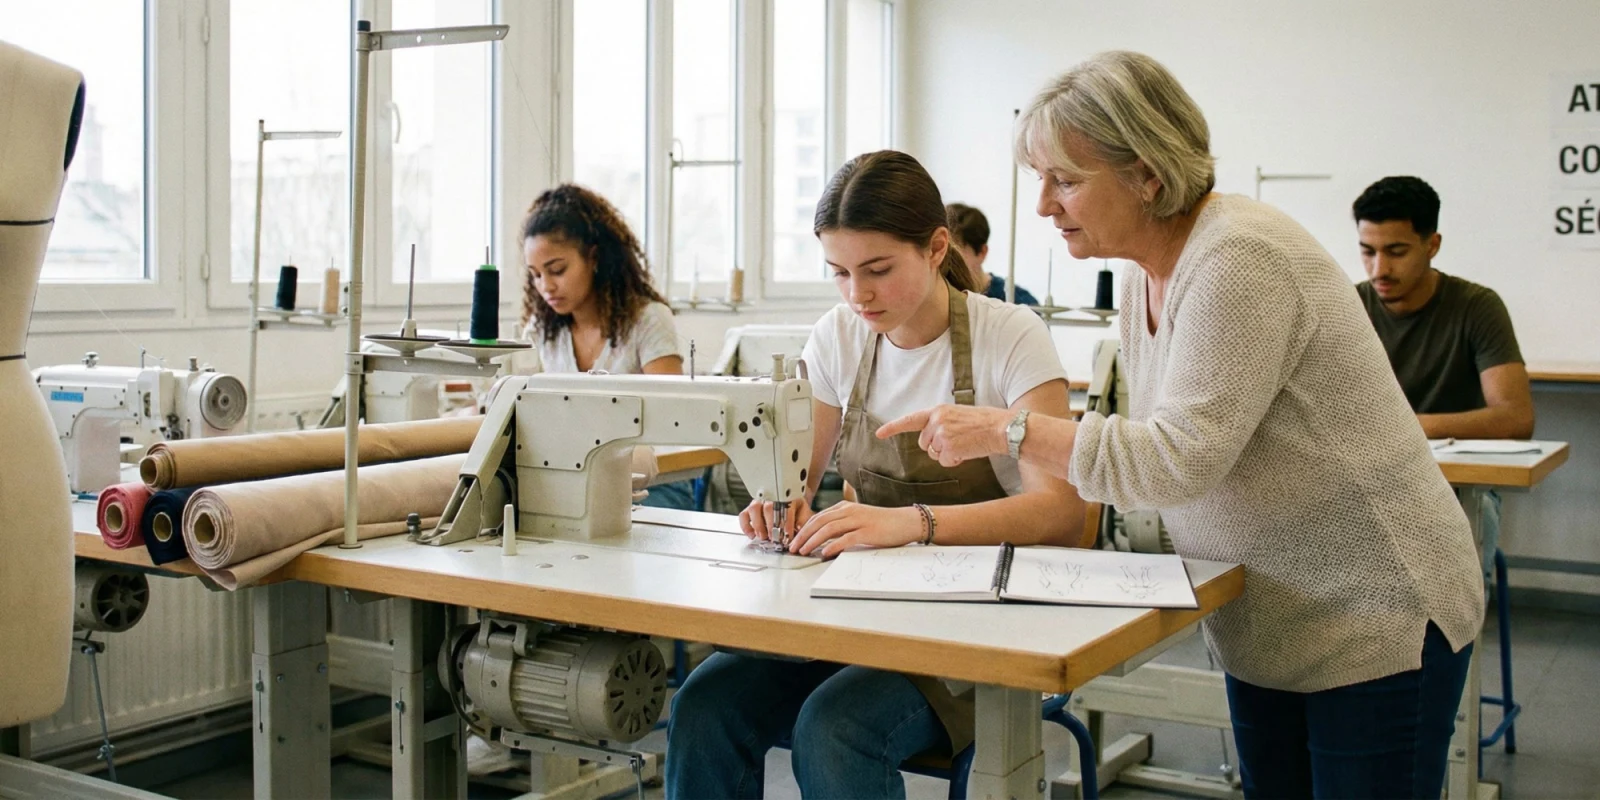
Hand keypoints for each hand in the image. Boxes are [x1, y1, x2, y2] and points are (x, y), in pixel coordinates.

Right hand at [738, 498, 814, 541]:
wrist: (789, 501)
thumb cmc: (796, 509)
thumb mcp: (804, 513)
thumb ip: (803, 521)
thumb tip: (799, 529)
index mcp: (787, 497)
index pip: (786, 508)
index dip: (786, 524)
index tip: (788, 536)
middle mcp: (771, 497)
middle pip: (768, 508)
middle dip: (772, 526)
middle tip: (775, 539)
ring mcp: (759, 502)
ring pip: (754, 509)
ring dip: (758, 525)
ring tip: (764, 536)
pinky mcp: (750, 509)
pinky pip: (743, 515)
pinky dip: (746, 526)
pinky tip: (752, 535)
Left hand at [788, 502, 922, 558]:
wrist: (906, 521)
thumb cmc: (884, 523)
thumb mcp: (859, 519)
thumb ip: (843, 525)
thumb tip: (824, 538)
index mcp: (846, 507)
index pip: (819, 517)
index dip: (804, 528)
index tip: (794, 539)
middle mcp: (850, 511)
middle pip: (819, 521)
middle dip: (803, 535)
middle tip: (793, 547)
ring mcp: (859, 521)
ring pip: (828, 529)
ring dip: (813, 541)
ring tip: (803, 551)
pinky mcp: (868, 532)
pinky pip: (846, 539)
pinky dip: (833, 546)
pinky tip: (825, 553)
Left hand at [876, 404, 1010, 466]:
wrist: (1001, 428)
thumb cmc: (983, 423)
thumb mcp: (958, 415)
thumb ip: (941, 423)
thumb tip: (930, 439)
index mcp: (938, 411)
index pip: (910, 420)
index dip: (893, 428)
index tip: (879, 434)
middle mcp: (936, 421)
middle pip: (924, 444)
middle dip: (937, 447)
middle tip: (957, 441)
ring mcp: (942, 434)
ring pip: (934, 454)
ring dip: (948, 454)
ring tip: (965, 444)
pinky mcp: (949, 447)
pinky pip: (945, 461)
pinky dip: (956, 461)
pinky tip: (967, 451)